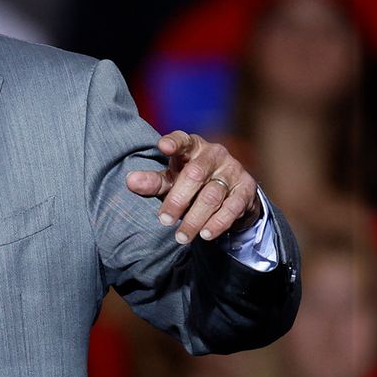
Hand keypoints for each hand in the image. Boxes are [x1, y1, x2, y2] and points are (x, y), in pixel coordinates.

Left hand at [126, 130, 260, 244]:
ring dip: (195, 218)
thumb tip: (130, 181)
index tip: (163, 147)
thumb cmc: (190, 182)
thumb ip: (152, 181)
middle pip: (195, 174)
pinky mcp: (246, 189)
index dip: (174, 142)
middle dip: (177, 199)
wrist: (229, 192)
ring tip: (181, 237)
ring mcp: (232, 170)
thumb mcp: (170, 179)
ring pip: (212, 195)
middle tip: (164, 221)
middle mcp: (214, 154)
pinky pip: (232, 207)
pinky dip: (218, 223)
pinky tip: (205, 235)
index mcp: (193, 146)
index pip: (183, 140)